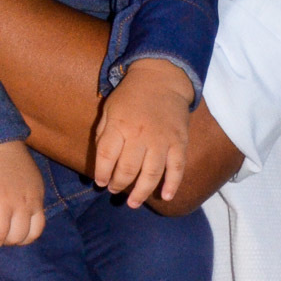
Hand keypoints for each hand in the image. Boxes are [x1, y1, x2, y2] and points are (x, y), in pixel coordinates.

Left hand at [94, 59, 192, 208]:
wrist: (162, 78)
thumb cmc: (130, 96)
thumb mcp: (109, 109)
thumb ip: (103, 135)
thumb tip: (101, 164)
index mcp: (120, 126)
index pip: (107, 157)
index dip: (102, 174)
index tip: (101, 183)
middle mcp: (141, 135)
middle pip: (128, 170)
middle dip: (119, 185)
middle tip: (115, 190)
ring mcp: (162, 140)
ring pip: (151, 174)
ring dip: (141, 192)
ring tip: (133, 203)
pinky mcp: (179, 142)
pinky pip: (177, 168)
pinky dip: (172, 184)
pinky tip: (165, 196)